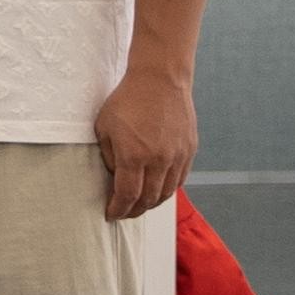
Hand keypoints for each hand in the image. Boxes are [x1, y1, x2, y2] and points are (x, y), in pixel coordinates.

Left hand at [99, 61, 196, 224]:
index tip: (111, 214)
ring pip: (167, 192)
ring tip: (140, 205)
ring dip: (152, 203)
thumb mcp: (104, 127)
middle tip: (124, 213)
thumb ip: (109, 156)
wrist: (160, 80)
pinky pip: (180, 178)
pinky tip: (158, 190)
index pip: (127, 195)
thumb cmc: (127, 100)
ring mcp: (178, 156)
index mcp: (134, 156)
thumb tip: (116, 177)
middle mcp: (159, 160)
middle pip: (149, 198)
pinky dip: (168, 189)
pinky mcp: (190, 149)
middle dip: (134, 210)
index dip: (118, 209)